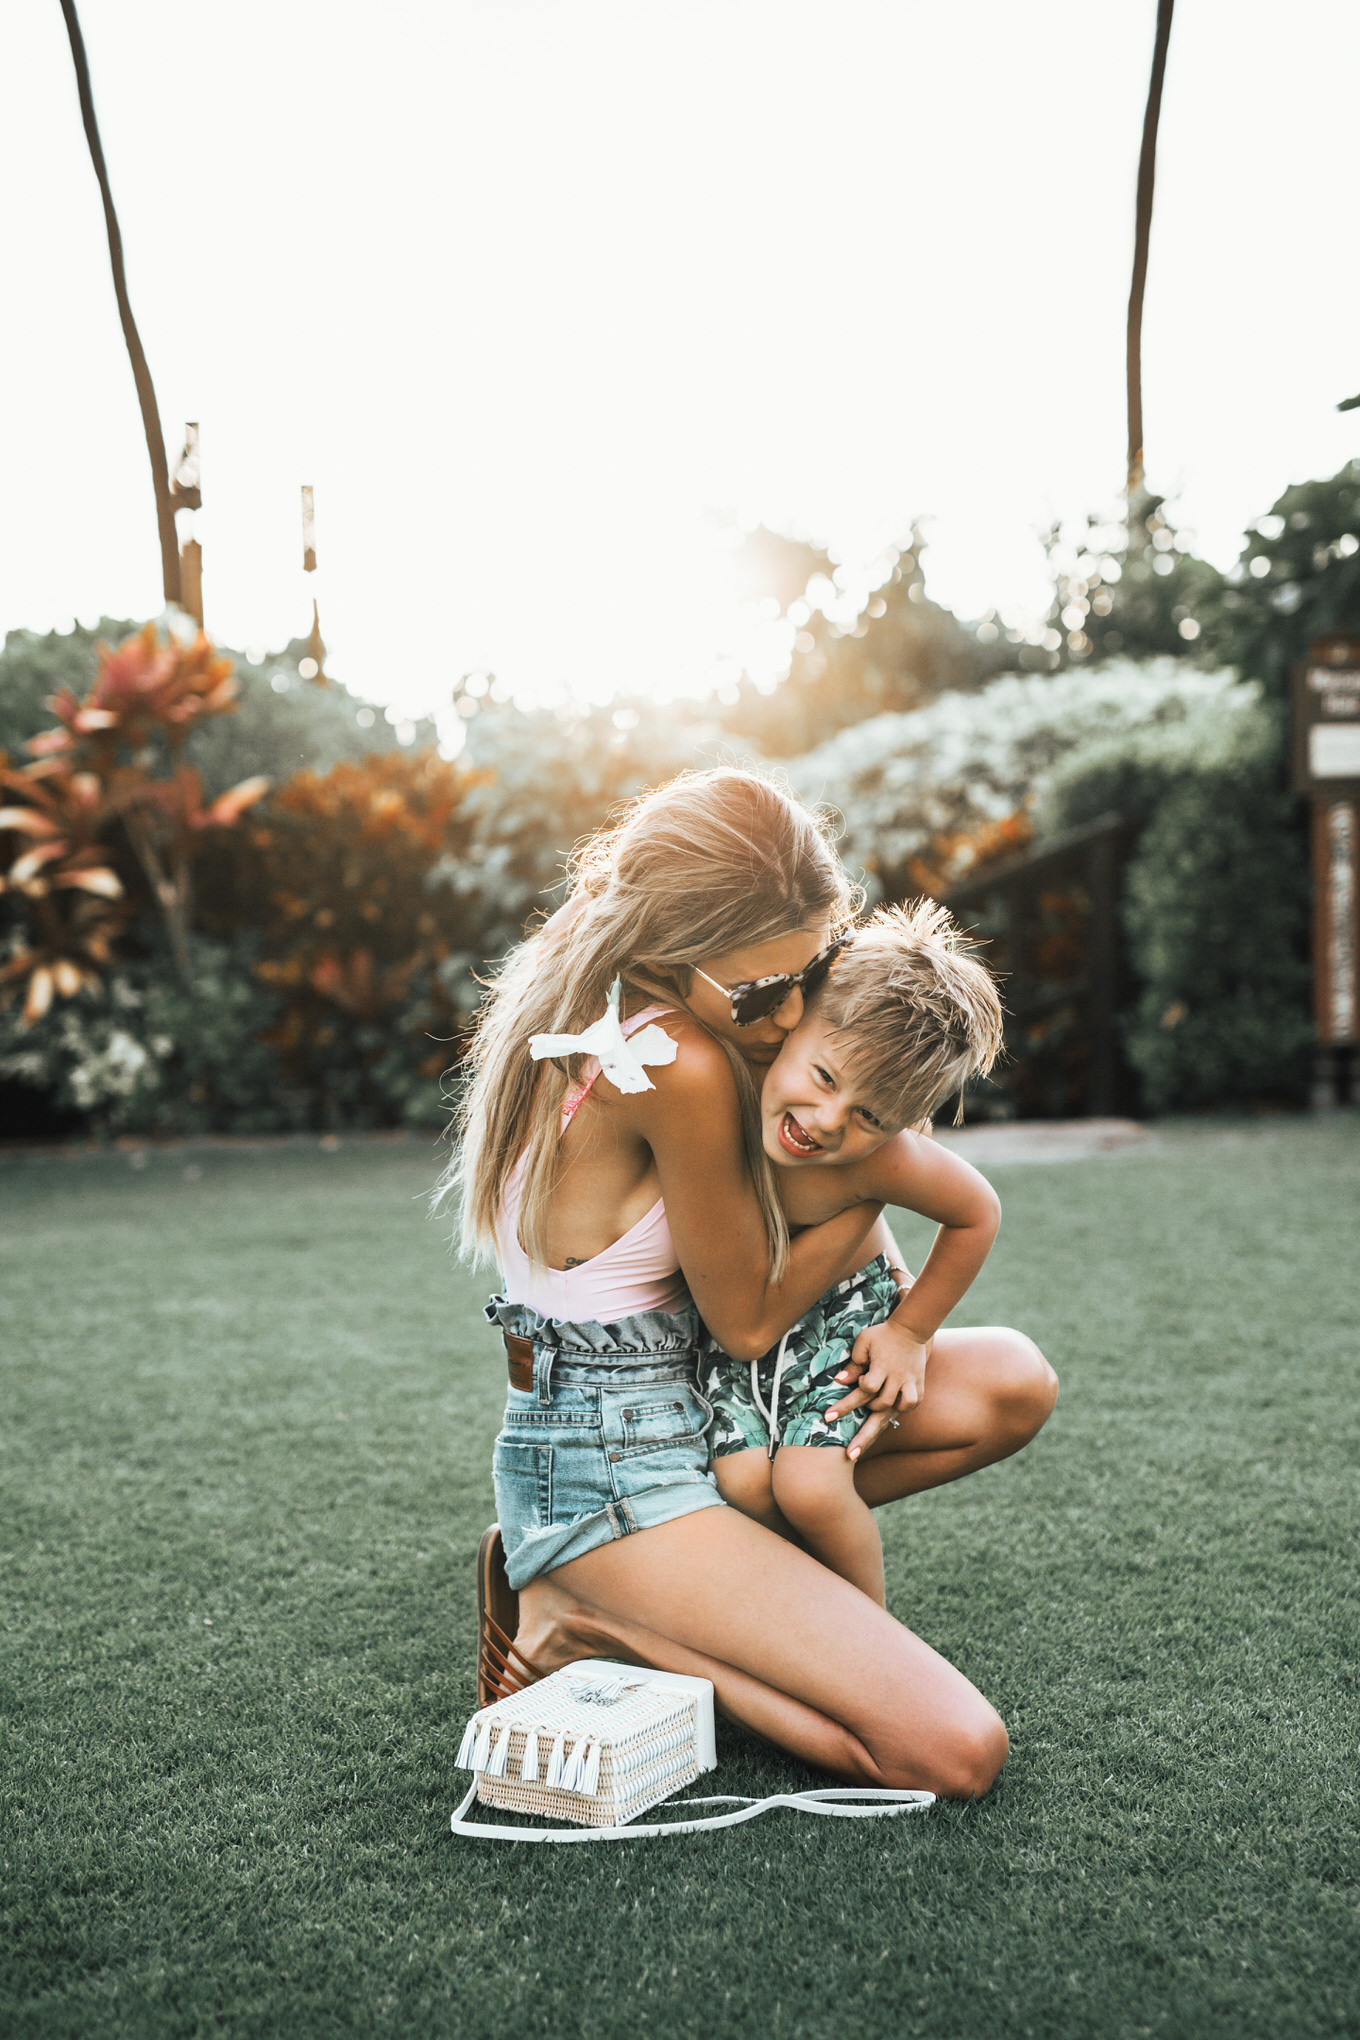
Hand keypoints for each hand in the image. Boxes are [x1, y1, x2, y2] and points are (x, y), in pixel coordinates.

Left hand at [823, 1315, 931, 1458]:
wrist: (912, 1330)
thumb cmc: (882, 1335)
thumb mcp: (864, 1342)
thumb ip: (853, 1363)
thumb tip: (838, 1380)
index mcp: (883, 1367)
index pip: (865, 1389)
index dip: (846, 1403)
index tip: (827, 1416)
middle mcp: (898, 1379)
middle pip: (880, 1410)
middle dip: (863, 1435)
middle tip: (849, 1455)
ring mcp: (910, 1384)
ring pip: (896, 1411)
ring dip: (879, 1423)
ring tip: (862, 1442)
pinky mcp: (918, 1387)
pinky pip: (909, 1406)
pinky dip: (898, 1413)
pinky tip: (884, 1424)